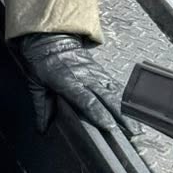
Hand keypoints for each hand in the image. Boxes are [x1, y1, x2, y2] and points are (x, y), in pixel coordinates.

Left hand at [17, 31, 136, 140]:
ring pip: (115, 93)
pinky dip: (124, 99)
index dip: (98, 113)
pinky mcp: (101, 72)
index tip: (109, 125)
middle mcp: (85, 77)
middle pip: (107, 98)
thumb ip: (41, 108)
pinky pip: (115, 86)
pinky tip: (133, 110)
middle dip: (121, 116)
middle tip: (132, 132)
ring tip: (136, 126)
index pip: (86, 99)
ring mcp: (96, 74)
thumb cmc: (41, 63)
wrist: (51, 40)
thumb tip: (42, 129)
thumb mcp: (35, 85)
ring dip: (126, 110)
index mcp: (67, 81)